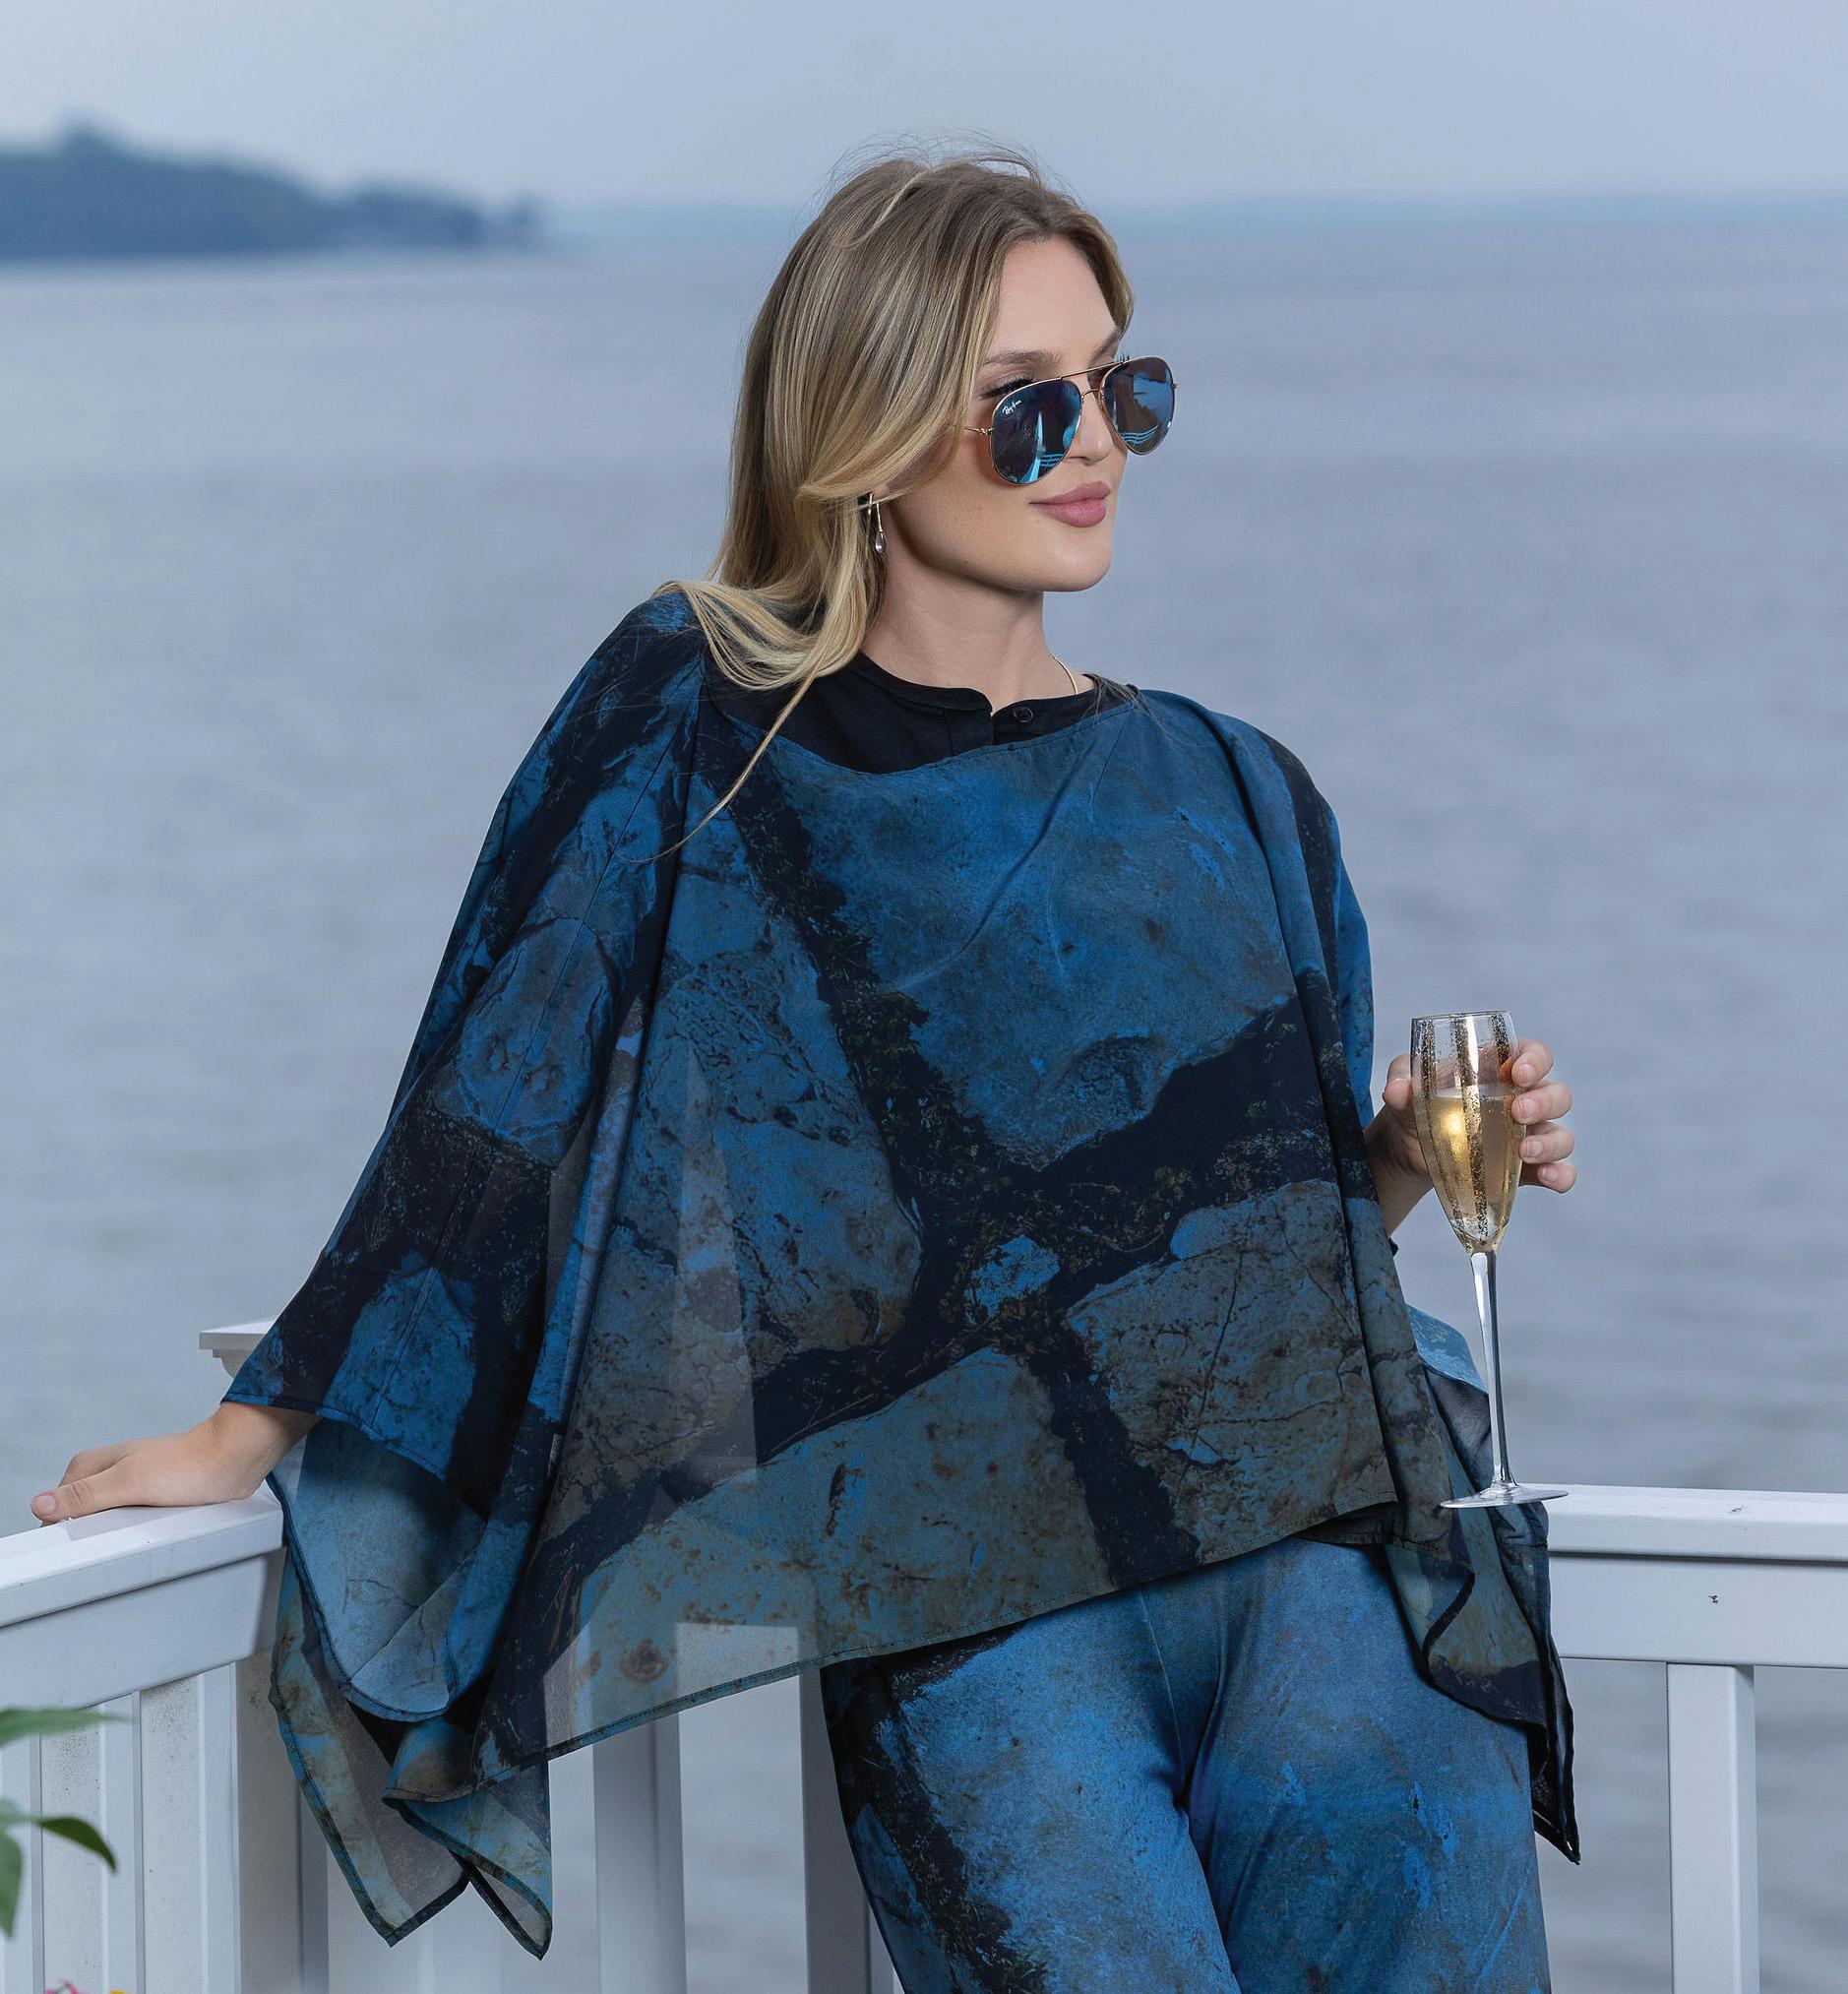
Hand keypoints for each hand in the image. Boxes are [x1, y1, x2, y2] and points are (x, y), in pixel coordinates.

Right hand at [28, 1402, 317, 1526]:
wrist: (235, 1459)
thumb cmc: (189, 1465)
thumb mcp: (129, 1481)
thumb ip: (85, 1495)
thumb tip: (40, 1506)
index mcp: (92, 1465)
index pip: (56, 1507)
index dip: (64, 1530)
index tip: (78, 1547)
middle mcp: (108, 1472)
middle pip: (81, 1517)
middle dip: (90, 1536)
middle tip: (109, 1547)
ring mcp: (131, 1486)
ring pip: (108, 1522)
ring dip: (115, 1537)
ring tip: (131, 1544)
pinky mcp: (154, 1498)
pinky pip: (134, 1523)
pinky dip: (136, 1534)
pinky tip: (146, 1542)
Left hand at [1377, 1036, 1577, 1193]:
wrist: (1407, 1150)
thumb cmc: (1414, 1104)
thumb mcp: (1404, 1087)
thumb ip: (1401, 1080)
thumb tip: (1396, 1090)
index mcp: (1498, 1070)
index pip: (1533, 1055)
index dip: (1535, 1060)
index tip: (1519, 1073)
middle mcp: (1522, 1099)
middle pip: (1557, 1094)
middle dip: (1544, 1102)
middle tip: (1518, 1113)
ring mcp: (1528, 1136)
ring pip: (1561, 1134)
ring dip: (1552, 1143)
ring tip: (1524, 1152)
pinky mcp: (1526, 1169)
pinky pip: (1558, 1171)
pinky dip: (1561, 1174)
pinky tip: (1549, 1177)